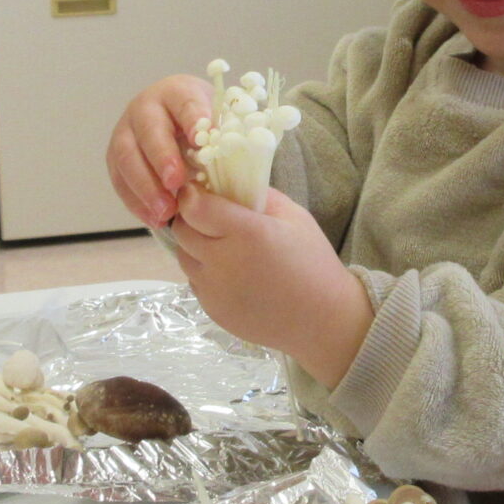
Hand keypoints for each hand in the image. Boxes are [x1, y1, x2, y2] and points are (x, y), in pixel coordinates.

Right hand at [107, 75, 215, 228]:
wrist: (179, 124)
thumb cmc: (205, 125)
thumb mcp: (219, 120)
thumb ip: (224, 134)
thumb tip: (229, 155)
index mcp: (177, 92)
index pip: (185, 103)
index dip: (193, 120)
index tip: (200, 140)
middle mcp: (145, 107)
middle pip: (149, 131)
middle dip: (162, 158)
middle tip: (176, 184)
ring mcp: (125, 131)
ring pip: (127, 158)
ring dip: (145, 187)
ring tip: (166, 212)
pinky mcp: (115, 157)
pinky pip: (120, 180)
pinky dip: (136, 202)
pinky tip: (154, 219)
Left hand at [173, 186, 372, 387]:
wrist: (321, 320)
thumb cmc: (313, 262)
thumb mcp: (294, 216)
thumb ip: (258, 194)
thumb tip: (228, 182)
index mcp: (246, 233)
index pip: (193, 206)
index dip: (191, 195)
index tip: (199, 190)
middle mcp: (223, 262)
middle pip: (181, 230)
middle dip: (189, 218)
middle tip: (208, 215)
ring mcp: (214, 290)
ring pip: (183, 257)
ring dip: (194, 246)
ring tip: (221, 245)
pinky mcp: (212, 310)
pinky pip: (194, 281)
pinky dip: (204, 272)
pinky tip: (230, 272)